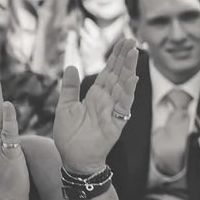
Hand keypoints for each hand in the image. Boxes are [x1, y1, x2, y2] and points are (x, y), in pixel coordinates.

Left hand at [50, 35, 136, 172]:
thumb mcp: (65, 107)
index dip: (115, 57)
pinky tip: (133, 79)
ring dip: (129, 69)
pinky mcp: (116, 123)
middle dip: (125, 57)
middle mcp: (107, 100)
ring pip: (123, 86)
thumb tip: (71, 66)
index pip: (108, 71)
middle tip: (132, 40)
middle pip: (118, 75)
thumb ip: (69, 88)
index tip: (122, 41)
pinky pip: (123, 105)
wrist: (73, 158)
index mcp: (96, 95)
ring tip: (134, 53)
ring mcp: (113, 110)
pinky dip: (128, 92)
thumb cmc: (70, 136)